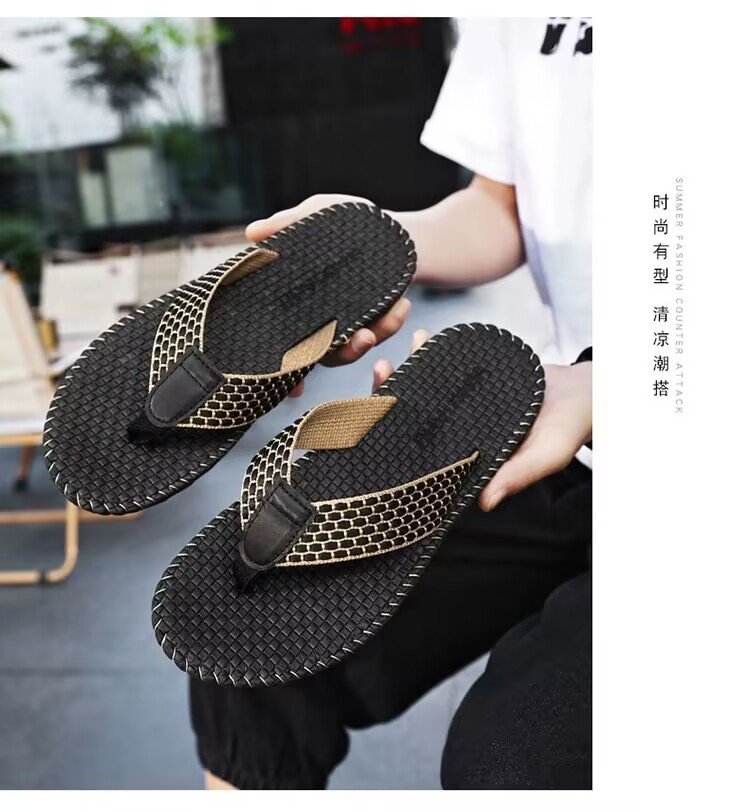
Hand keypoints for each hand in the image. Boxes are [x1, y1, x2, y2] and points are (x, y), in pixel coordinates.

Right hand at [246, 194, 411, 396]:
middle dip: (336, 353)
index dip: (283, 369)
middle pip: (317, 355)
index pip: (280, 339)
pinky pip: (381, 333)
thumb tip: (252, 233)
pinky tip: (402, 305)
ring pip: (349, 351)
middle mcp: (318, 321)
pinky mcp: (377, 321)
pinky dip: (391, 324)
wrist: (398, 230)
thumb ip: (289, 223)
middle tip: (358, 339)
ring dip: (363, 344)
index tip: (293, 386)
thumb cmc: (352, 222)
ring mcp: (348, 323)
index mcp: (296, 302)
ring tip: (374, 330)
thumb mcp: (320, 213)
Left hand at [372, 332, 591, 511]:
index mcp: (473, 457)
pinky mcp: (475, 382)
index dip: (399, 440)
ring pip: (428, 390)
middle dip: (396, 396)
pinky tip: (421, 338)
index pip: (428, 454)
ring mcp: (467, 406)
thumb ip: (519, 474)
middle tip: (382, 370)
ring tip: (399, 350)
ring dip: (410, 371)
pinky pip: (447, 369)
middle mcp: (463, 432)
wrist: (586, 392)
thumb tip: (484, 503)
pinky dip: (433, 354)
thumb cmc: (569, 429)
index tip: (380, 418)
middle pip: (419, 418)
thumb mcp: (548, 454)